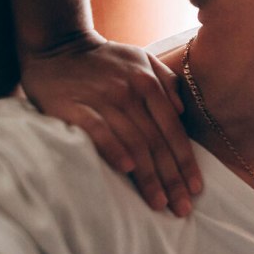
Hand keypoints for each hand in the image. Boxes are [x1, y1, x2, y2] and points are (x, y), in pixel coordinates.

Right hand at [19, 31, 201, 216]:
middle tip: (182, 208)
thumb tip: (182, 111)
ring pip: (133, 143)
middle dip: (172, 178)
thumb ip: (166, 82)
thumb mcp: (142, 60)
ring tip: (158, 204)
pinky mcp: (75, 107)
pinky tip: (126, 171)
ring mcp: (103, 99)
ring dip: (148, 176)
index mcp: (148, 83)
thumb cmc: (104, 59)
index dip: (185, 161)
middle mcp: (131, 93)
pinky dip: (114, 150)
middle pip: (157, 142)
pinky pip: (98, 131)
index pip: (173, 130)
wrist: (58, 45)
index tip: (196, 189)